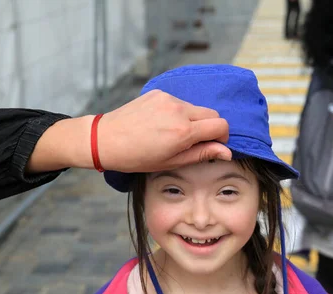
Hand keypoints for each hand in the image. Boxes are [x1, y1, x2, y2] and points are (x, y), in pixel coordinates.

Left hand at [96, 89, 230, 171]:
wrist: (106, 139)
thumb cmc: (136, 156)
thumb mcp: (171, 162)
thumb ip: (201, 154)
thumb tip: (226, 152)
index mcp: (183, 131)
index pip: (221, 125)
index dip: (222, 137)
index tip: (212, 145)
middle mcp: (178, 110)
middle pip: (212, 114)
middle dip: (210, 128)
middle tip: (193, 142)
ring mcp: (168, 99)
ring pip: (195, 108)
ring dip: (193, 120)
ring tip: (172, 133)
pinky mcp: (158, 92)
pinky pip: (179, 102)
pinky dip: (178, 112)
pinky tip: (161, 123)